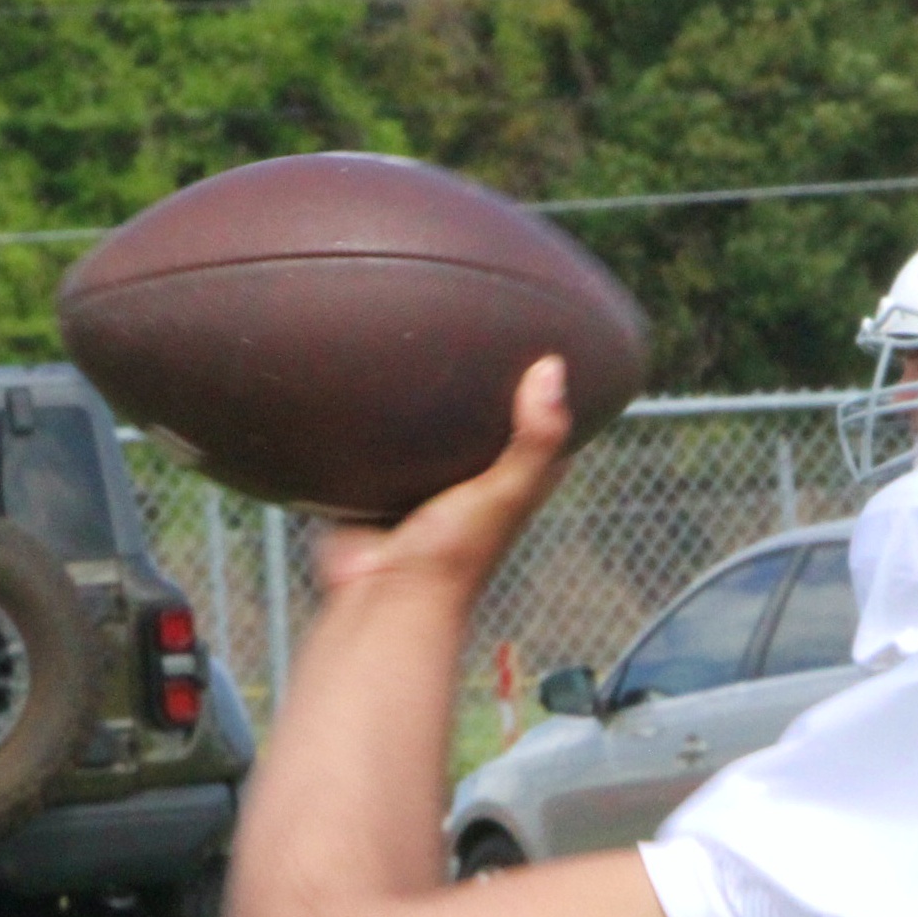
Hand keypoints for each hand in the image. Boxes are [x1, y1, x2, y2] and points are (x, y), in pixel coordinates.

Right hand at [315, 356, 576, 601]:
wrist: (380, 596)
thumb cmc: (451, 556)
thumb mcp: (504, 493)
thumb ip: (533, 439)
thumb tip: (552, 370)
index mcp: (515, 480)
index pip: (545, 426)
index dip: (549, 388)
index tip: (547, 339)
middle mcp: (473, 478)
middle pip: (485, 419)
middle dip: (482, 381)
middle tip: (473, 320)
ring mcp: (425, 480)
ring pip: (430, 428)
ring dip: (424, 396)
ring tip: (417, 333)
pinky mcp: (380, 481)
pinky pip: (379, 439)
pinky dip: (375, 415)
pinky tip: (365, 375)